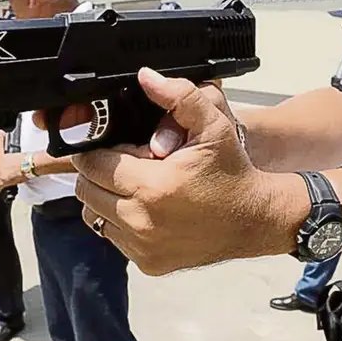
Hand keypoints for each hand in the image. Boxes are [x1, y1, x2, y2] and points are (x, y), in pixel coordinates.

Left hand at [0, 153, 27, 192]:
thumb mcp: (16, 157)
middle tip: (3, 178)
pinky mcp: (2, 181)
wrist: (28, 165)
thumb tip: (13, 165)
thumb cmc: (26, 161)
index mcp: (2, 158)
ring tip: (1, 184)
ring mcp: (0, 174)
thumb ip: (11, 161)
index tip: (0, 169)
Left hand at [70, 68, 281, 275]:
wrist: (255, 219)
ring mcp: (142, 247)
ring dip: (105, 197)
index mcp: (151, 187)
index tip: (120, 146)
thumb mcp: (212, 125)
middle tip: (126, 162)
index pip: (92, 164)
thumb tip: (146, 77)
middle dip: (99, 172)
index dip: (100, 150)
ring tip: (134, 185)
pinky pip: (114, 238)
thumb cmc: (232, 172)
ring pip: (94, 216)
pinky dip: (121, 221)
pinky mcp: (148, 263)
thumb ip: (179, 97)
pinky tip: (146, 208)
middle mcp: (141, 221)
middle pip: (86, 190)